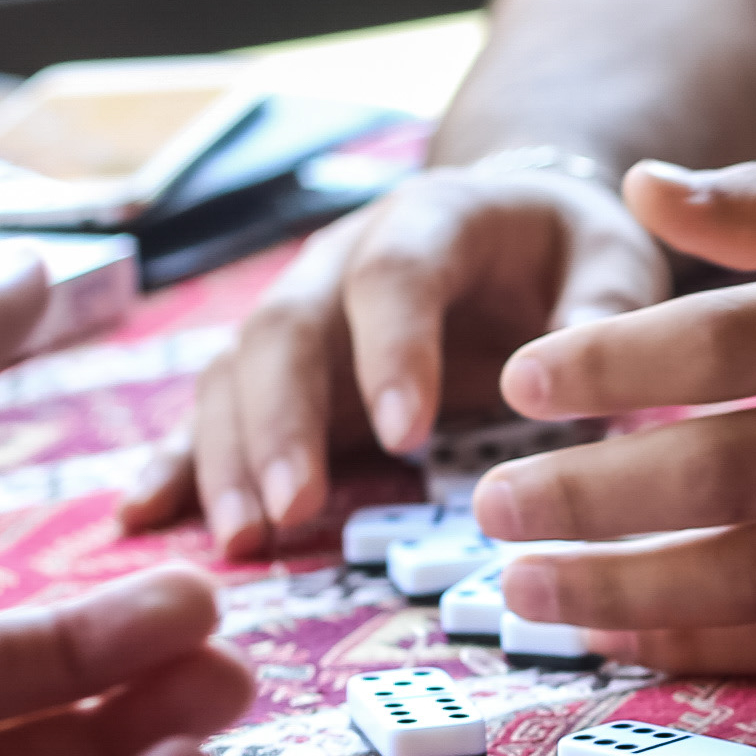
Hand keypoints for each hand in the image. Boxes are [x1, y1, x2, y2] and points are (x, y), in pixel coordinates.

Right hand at [119, 162, 668, 556]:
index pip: (395, 273)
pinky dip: (176, 462)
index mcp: (433, 217)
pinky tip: (141, 517)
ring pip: (236, 372)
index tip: (407, 434)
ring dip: (227, 456)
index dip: (392, 348)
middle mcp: (343, 258)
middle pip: (288, 326)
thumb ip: (605, 306)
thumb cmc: (570, 254)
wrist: (515, 230)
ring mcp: (299, 313)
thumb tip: (578, 381)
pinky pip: (210, 409)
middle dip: (283, 420)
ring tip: (242, 538)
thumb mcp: (615, 258)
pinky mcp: (276, 370)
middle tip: (293, 508)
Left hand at [468, 160, 755, 672]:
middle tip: (490, 506)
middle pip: (721, 473)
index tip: (524, 382)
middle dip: (587, 499)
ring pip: (754, 575)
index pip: (725, 344)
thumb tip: (639, 187)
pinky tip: (626, 636)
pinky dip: (707, 644)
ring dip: (624, 591)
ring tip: (526, 590)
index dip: (610, 367)